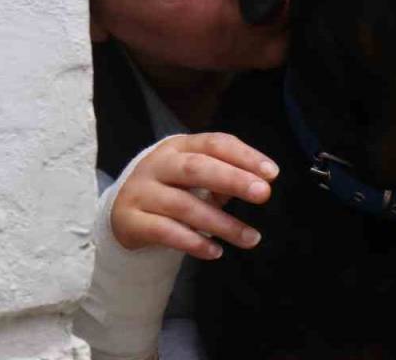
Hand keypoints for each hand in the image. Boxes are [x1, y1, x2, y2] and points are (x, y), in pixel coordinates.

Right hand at [110, 132, 279, 259]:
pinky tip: (215, 251)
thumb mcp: (195, 177)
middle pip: (196, 168)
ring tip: (250, 238)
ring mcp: (140, 192)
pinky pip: (164, 232)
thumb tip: (258, 183)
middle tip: (263, 194)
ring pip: (183, 205)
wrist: (124, 213)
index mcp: (178, 147)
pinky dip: (193, 242)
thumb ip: (224, 177)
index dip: (244, 156)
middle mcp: (157, 165)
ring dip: (221, 223)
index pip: (214, 143)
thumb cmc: (172, 190)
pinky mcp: (129, 221)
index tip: (272, 173)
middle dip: (233, 180)